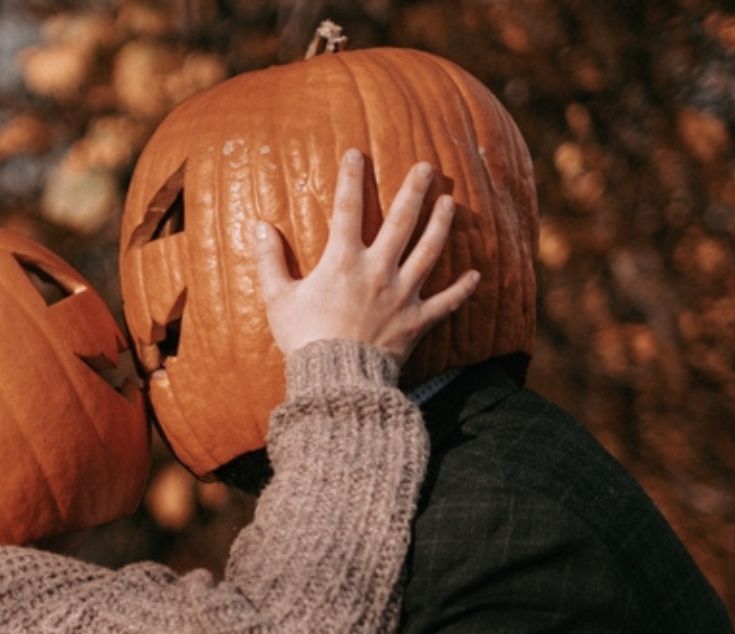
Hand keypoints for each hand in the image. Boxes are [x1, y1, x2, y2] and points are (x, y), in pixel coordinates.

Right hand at [254, 149, 479, 364]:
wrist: (336, 379)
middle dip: (414, 191)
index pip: (346, 209)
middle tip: (426, 167)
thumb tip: (259, 226)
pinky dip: (461, 290)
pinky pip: (445, 303)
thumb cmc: (303, 338)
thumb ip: (270, 260)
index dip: (350, 179)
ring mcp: (401, 295)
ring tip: (449, 202)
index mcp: (343, 261)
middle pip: (401, 222)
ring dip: (440, 225)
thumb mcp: (277, 298)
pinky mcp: (416, 321)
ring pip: (428, 252)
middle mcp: (378, 270)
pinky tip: (475, 275)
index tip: (356, 153)